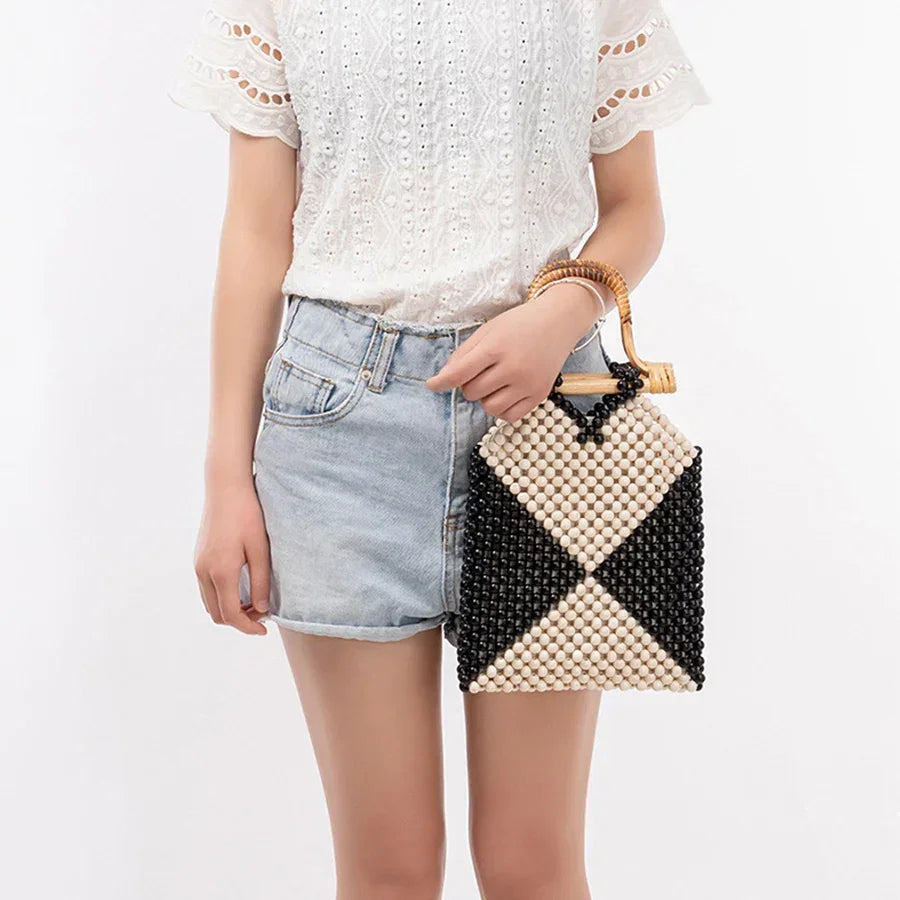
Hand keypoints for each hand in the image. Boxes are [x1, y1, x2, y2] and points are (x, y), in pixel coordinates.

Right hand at [193, 476, 269, 634]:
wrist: (226, 488)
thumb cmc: (247, 515)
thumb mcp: (260, 549)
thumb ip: (261, 582)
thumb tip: (261, 609)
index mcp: (220, 571)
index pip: (231, 615)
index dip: (248, 628)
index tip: (264, 630)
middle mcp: (203, 571)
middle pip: (217, 613)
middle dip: (239, 620)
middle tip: (262, 613)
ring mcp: (197, 565)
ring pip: (210, 603)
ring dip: (229, 609)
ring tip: (253, 601)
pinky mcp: (198, 558)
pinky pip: (206, 589)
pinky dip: (222, 597)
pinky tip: (241, 588)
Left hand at [425, 280, 603, 422]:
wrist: (558, 322)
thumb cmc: (520, 324)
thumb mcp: (488, 330)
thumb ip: (464, 354)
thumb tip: (444, 378)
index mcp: (496, 347)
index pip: (460, 373)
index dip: (441, 382)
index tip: (432, 385)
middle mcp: (513, 368)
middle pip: (472, 392)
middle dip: (469, 384)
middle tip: (481, 371)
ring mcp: (528, 384)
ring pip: (489, 408)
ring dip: (485, 398)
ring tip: (494, 382)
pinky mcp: (540, 395)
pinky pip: (510, 416)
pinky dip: (502, 409)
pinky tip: (505, 393)